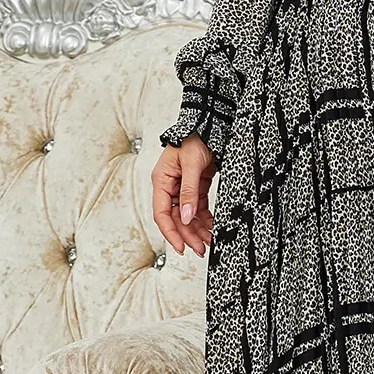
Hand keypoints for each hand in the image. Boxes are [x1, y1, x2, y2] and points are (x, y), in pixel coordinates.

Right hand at [152, 137, 215, 255]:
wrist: (210, 124)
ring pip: (187, 215)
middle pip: (176, 218)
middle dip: (188, 235)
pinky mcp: (196, 186)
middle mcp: (170, 186)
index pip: (162, 214)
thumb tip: (185, 216)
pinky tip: (211, 228)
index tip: (181, 247)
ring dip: (197, 230)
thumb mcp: (192, 164)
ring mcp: (183, 187)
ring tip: (209, 242)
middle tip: (201, 249)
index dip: (171, 233)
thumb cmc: (195, 137)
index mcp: (162, 181)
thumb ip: (189, 191)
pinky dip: (204, 219)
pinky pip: (198, 208)